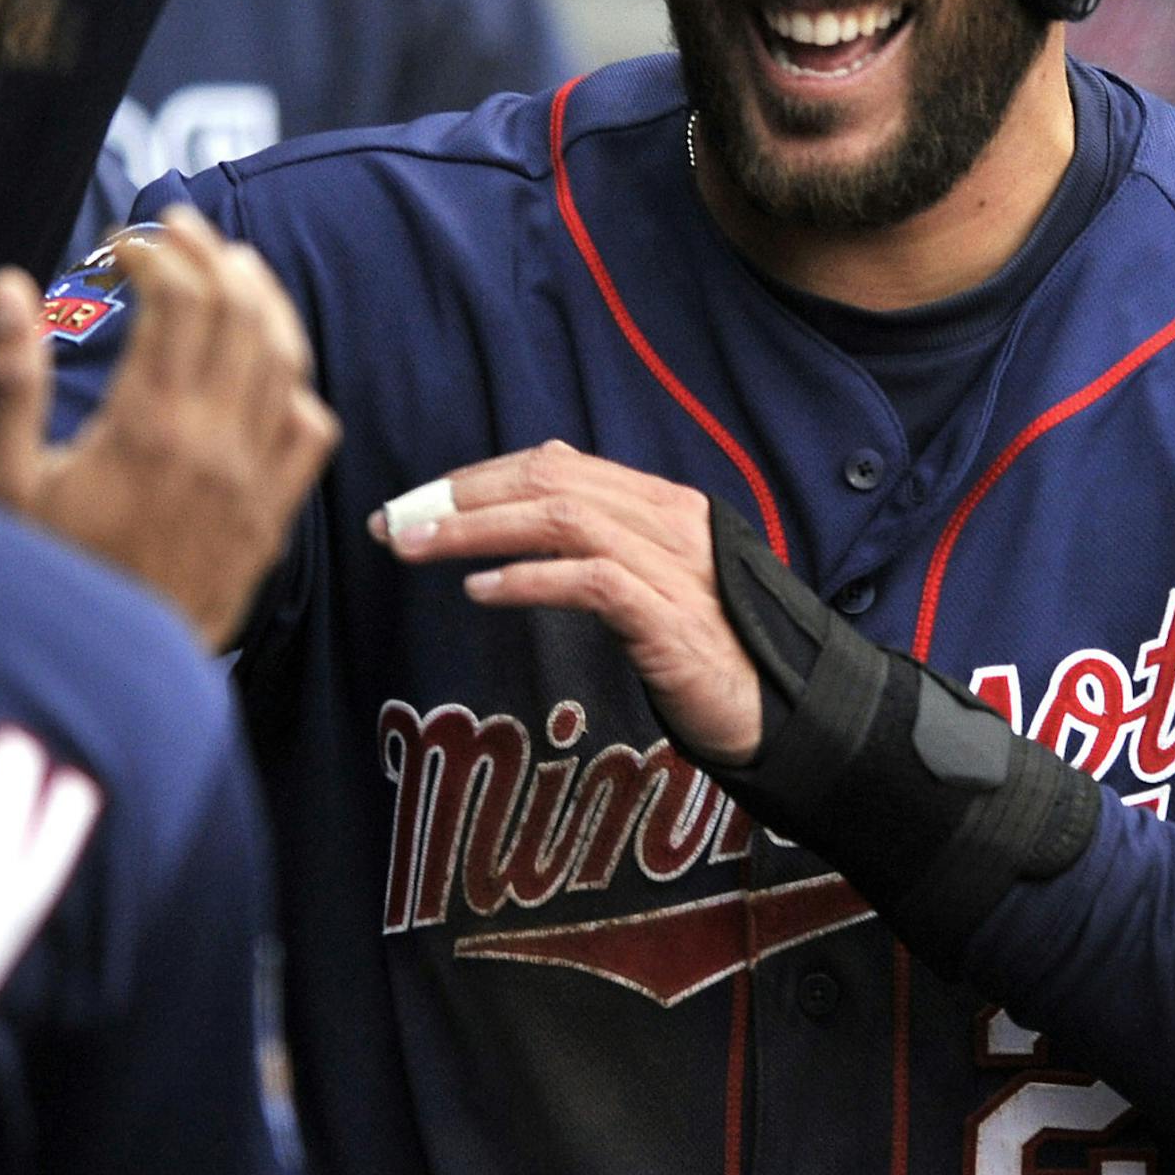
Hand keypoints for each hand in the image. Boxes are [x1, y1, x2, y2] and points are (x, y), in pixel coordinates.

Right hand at [0, 207, 338, 646]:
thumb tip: (8, 286)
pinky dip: (296, 383)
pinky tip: (270, 369)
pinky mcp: (272, 514)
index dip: (157, 251)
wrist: (103, 672)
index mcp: (145, 424)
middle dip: (214, 255)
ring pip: (287, 359)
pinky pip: (313, 430)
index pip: (179, 298)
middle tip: (182, 230)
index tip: (124, 243)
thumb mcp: (4, 481)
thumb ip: (10, 380)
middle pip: (241, 312)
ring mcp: (252, 478)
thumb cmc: (42, 577)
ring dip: (263, 300)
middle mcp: (212, 442)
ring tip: (233, 269)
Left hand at [368, 440, 764, 763]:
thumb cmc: (707, 649)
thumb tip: (527, 507)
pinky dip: (530, 580)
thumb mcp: (650, 582)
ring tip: (417, 548)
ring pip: (562, 520)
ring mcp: (674, 567)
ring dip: (477, 530)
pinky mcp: (672, 620)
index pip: (554, 465)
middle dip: (460, 498)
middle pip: (548, 482)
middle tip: (392, 524)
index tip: (414, 503)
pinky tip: (481, 591)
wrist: (783, 710)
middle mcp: (669, 520)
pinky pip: (591, 583)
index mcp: (660, 503)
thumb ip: (600, 541)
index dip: (476, 478)